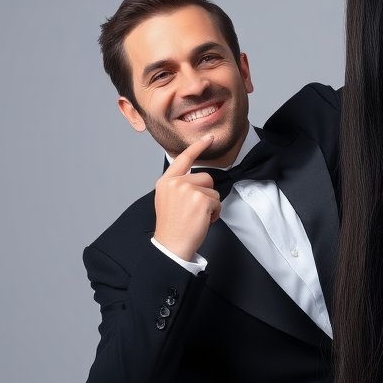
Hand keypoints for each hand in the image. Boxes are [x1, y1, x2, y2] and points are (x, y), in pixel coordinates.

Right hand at [153, 137, 221, 260]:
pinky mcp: (200, 199)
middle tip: (194, 210)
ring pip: (213, 190)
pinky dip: (214, 213)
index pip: (184, 158)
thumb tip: (195, 180)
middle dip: (206, 193)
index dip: (198, 146)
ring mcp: (188, 190)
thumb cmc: (172, 226)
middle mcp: (175, 183)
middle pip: (205, 177)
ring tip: (197, 216)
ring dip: (211, 204)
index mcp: (166, 182)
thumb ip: (178, 186)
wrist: (171, 245)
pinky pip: (217, 201)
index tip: (209, 138)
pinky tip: (202, 220)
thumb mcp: (167, 199)